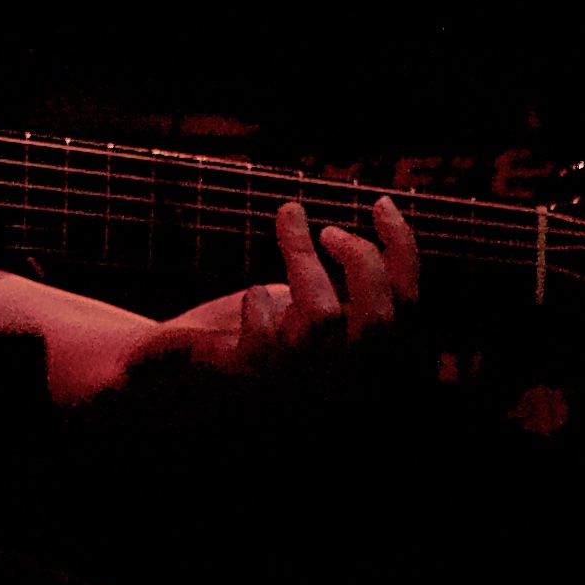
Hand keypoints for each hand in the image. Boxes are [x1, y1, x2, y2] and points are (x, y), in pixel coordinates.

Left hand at [146, 195, 421, 376]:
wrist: (176, 373)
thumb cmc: (251, 331)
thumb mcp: (309, 302)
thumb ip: (348, 279)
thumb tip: (385, 212)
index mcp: (358, 359)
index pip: (407, 307)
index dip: (402, 249)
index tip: (381, 203)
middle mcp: (335, 379)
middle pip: (379, 320)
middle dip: (362, 259)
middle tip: (328, 230)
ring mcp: (292, 381)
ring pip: (322, 317)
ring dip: (305, 258)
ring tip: (288, 221)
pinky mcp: (248, 375)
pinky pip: (267, 338)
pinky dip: (262, 305)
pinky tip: (253, 297)